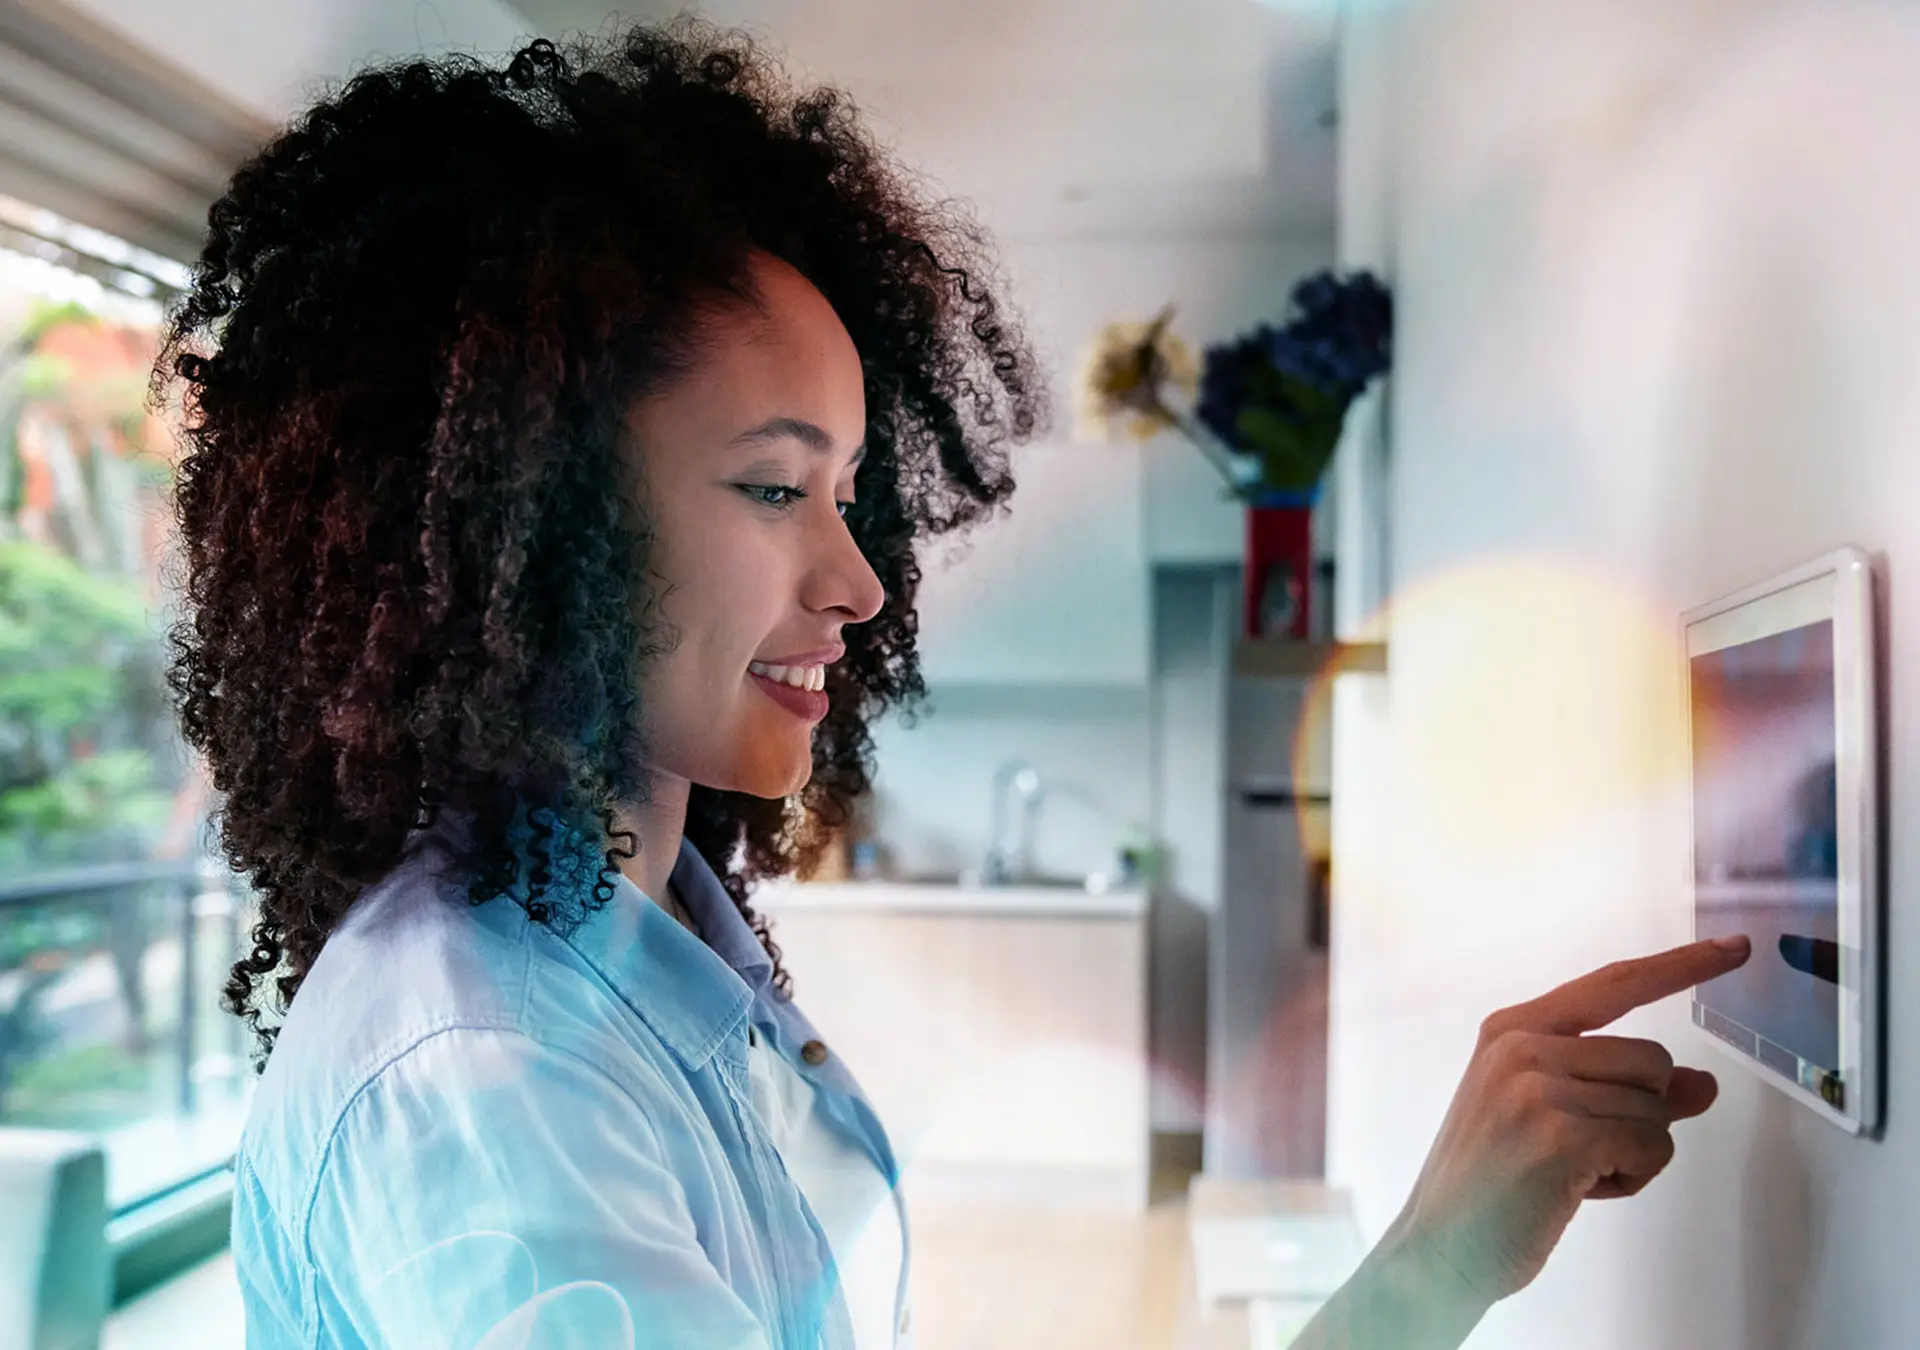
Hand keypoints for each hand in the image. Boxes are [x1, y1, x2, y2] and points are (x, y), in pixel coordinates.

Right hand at [1384, 936, 1751, 1307]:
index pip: (1614, 985)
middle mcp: (1522, 1046)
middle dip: (1640, 1115)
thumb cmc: (1491, 1185)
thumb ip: (1624, 1090)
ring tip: (1572, 1173)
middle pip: (1652, 1060)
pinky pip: (1653, 1147)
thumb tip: (1702, 1084)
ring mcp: (1537, 1087)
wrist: (1439, 1246)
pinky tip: (1577, 1191)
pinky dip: (1632, 1178)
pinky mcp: (1560, 1133)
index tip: (1734, 947)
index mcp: (1512, 1029)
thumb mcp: (1549, 1117)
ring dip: (1635, 1152)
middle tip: (1581, 1151)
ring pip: (1658, 1108)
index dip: (1680, 966)